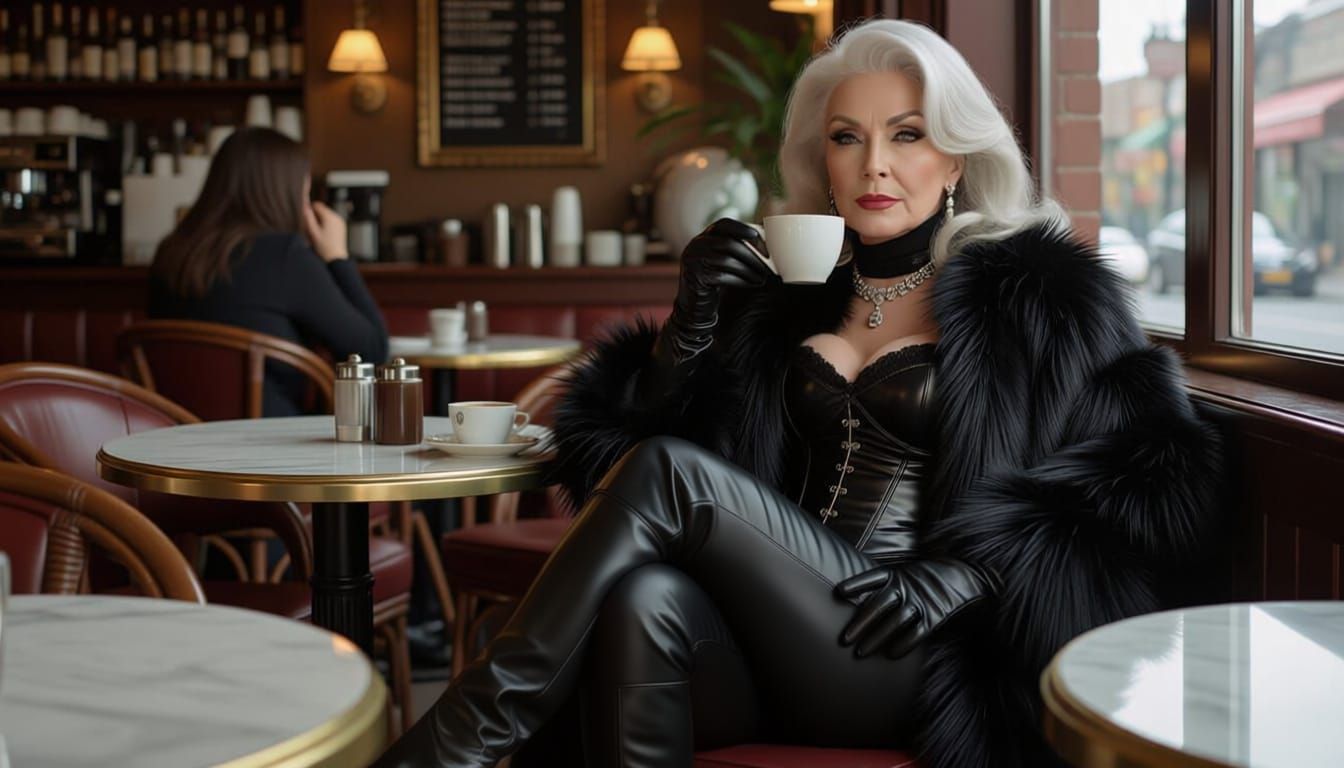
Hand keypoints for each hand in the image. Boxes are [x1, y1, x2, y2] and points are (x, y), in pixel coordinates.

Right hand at [303, 201, 348, 262]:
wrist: (336, 258)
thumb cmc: (324, 247)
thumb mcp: (313, 232)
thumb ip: (308, 218)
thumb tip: (304, 207)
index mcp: (330, 217)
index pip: (318, 205)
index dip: (310, 210)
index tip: (307, 219)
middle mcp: (337, 217)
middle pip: (323, 209)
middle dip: (316, 216)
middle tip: (312, 227)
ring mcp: (341, 222)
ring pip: (327, 215)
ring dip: (321, 220)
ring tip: (318, 232)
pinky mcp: (342, 227)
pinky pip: (332, 220)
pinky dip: (327, 223)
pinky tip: (325, 233)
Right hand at [634, 219, 775, 407]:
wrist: (694, 307)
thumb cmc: (713, 282)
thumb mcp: (722, 261)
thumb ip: (735, 249)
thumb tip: (766, 241)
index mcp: (703, 237)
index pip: (723, 224)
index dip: (741, 228)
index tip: (758, 235)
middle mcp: (695, 245)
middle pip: (729, 244)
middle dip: (752, 254)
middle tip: (769, 263)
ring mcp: (693, 260)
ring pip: (727, 260)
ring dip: (749, 269)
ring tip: (763, 278)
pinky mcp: (695, 276)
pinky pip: (722, 276)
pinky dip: (741, 280)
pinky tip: (752, 284)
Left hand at [835, 559, 996, 658]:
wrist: (966, 577)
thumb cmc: (925, 580)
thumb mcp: (904, 575)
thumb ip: (884, 585)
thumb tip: (853, 595)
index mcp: (897, 574)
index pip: (874, 577)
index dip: (856, 584)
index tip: (838, 592)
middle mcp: (907, 586)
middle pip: (879, 604)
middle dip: (861, 622)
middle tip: (844, 639)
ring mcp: (922, 600)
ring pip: (896, 620)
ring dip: (877, 637)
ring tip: (860, 652)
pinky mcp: (936, 615)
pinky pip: (918, 631)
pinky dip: (904, 643)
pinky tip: (890, 654)